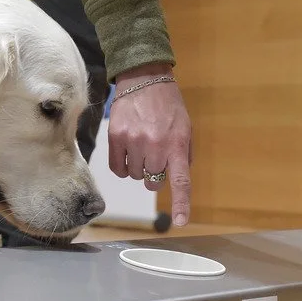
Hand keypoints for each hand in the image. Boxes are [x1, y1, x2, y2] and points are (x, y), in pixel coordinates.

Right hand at [108, 62, 192, 225]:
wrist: (144, 78)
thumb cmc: (168, 105)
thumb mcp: (185, 128)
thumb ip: (182, 154)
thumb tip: (175, 178)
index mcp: (177, 144)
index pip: (181, 180)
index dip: (182, 203)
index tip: (181, 222)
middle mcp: (155, 145)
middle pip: (152, 181)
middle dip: (153, 175)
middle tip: (154, 156)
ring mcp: (134, 141)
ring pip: (134, 175)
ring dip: (137, 168)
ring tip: (140, 146)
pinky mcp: (116, 137)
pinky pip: (117, 168)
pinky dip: (122, 166)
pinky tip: (126, 151)